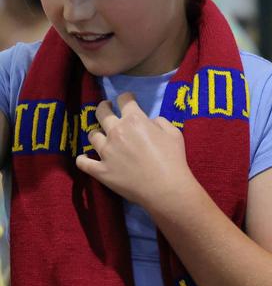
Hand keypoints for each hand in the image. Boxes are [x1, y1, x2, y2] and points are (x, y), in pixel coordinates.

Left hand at [76, 92, 196, 207]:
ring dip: (97, 134)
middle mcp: (116, 132)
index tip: (128, 99)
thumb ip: (161, 122)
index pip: (125, 100)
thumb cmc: (173, 158)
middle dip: (104, 106)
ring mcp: (105, 151)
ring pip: (92, 135)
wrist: (165, 187)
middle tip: (106, 107)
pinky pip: (83, 162)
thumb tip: (151, 121)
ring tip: (101, 137)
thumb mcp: (174, 133)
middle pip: (102, 112)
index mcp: (134, 120)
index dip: (126, 97)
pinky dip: (83, 159)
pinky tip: (85, 158)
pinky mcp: (100, 170)